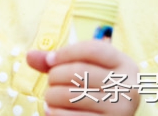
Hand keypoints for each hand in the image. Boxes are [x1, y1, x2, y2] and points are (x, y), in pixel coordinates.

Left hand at [26, 41, 140, 115]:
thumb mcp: (86, 69)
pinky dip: (54, 112)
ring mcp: (120, 110)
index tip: (50, 60)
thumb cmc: (95, 88)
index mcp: (125, 65)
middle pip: (79, 71)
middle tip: (51, 82)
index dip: (65, 52)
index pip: (92, 49)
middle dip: (55, 75)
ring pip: (71, 95)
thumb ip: (59, 61)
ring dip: (51, 95)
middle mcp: (128, 87)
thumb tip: (30, 56)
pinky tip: (51, 110)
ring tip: (50, 97)